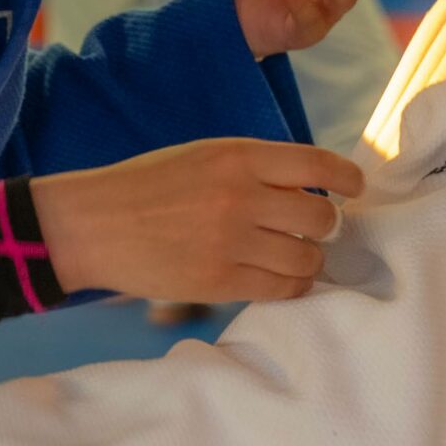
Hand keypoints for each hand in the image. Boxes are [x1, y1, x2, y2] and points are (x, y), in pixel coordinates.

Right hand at [31, 137, 363, 302]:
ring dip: (310, 259)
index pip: (318, 164)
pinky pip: (281, 289)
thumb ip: (256, 168)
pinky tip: (282, 279)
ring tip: (296, 256)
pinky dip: (292, 286)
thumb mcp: (203, 156)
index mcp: (238, 156)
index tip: (352, 189)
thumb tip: (314, 188)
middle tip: (315, 229)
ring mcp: (231, 242)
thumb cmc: (148, 186)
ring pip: (307, 257)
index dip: (347, 179)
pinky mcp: (219, 281)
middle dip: (326, 224)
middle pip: (321, 216)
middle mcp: (241, 196)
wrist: (93, 224)